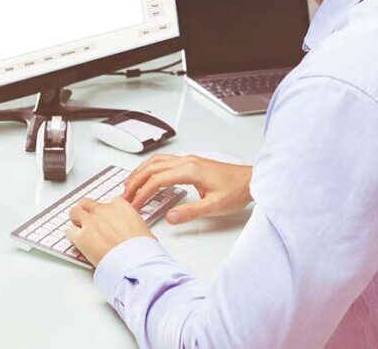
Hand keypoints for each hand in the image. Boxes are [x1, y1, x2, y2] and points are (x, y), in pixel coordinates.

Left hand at [66, 197, 153, 266]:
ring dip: (76, 219)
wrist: (135, 261)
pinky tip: (78, 242)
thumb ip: (130, 223)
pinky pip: (69, 231)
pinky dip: (72, 236)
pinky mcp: (81, 237)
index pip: (106, 202)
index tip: (106, 220)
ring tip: (80, 229)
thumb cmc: (142, 248)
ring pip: (74, 212)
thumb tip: (129, 229)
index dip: (105, 213)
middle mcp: (102, 210)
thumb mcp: (142, 228)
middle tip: (89, 222)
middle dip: (87, 211)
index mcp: (119, 205)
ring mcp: (90, 222)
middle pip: (86, 203)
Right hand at [122, 154, 252, 223]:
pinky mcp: (191, 162)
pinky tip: (147, 176)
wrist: (252, 180)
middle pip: (151, 167)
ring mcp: (188, 160)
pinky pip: (163, 161)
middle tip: (125, 196)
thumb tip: (170, 217)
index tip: (134, 204)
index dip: (142, 192)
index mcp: (190, 170)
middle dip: (135, 181)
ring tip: (130, 185)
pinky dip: (150, 168)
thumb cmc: (237, 191)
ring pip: (155, 161)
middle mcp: (187, 161)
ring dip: (140, 172)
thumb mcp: (215, 207)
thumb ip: (190, 212)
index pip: (157, 180)